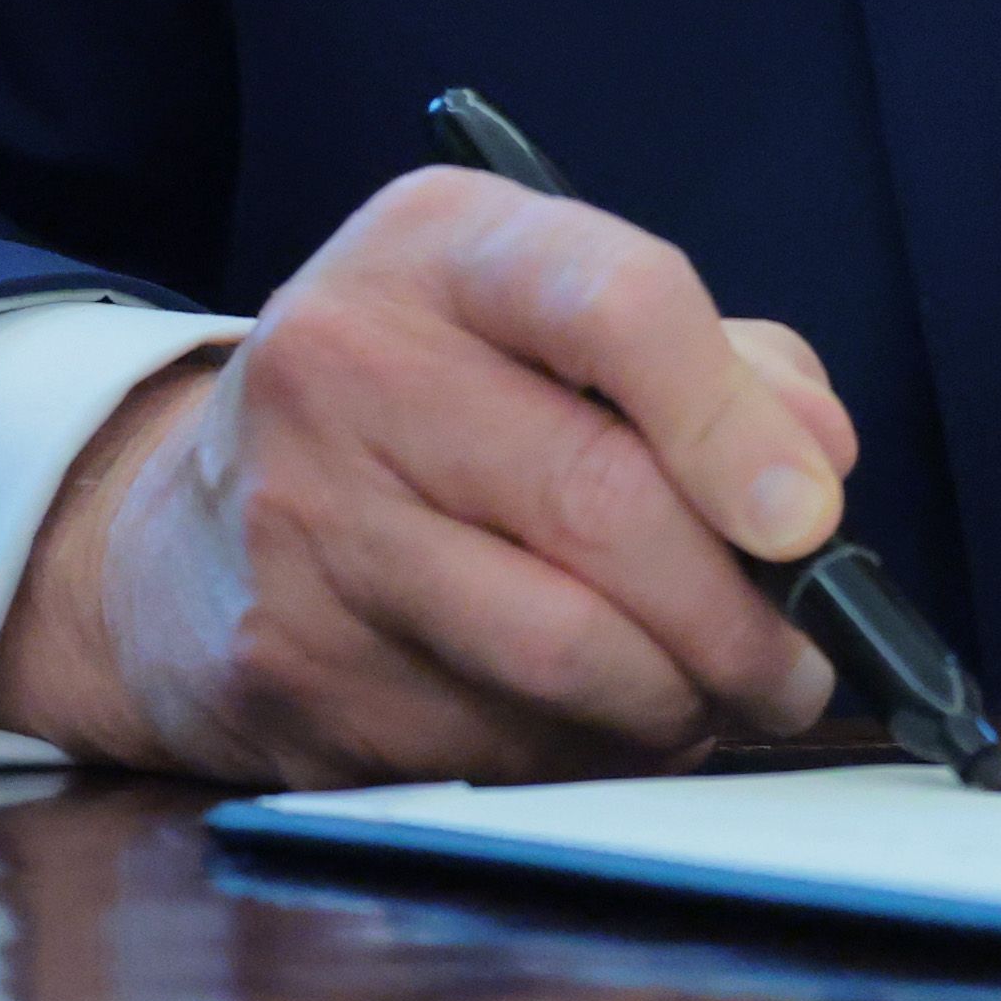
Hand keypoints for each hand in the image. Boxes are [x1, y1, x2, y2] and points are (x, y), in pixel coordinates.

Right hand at [0, 165, 860, 784]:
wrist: (183, 534)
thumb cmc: (423, 406)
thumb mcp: (547, 319)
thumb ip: (716, 363)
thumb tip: (817, 464)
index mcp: (438, 247)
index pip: (615, 301)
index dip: (734, 419)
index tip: (812, 516)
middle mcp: (347, 364)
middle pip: (601, 501)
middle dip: (739, 611)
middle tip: (799, 662)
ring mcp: (306, 526)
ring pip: (560, 649)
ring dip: (679, 701)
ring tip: (717, 696)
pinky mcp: (292, 672)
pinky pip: (497, 741)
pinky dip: (583, 752)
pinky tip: (594, 722)